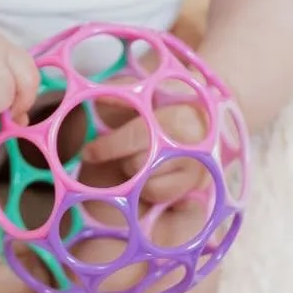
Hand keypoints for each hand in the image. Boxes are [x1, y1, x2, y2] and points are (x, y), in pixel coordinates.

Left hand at [81, 101, 209, 205]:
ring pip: (147, 184)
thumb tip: (96, 99)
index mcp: (176, 117)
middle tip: (127, 152)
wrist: (205, 122)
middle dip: (125, 159)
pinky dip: (149, 188)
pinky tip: (153, 174)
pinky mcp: (197, 185)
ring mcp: (195, 168)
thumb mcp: (148, 97)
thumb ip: (122, 96)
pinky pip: (159, 196)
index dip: (107, 146)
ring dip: (137, 175)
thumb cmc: (168, 108)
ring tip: (144, 160)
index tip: (87, 152)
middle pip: (137, 165)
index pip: (135, 136)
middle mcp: (188, 146)